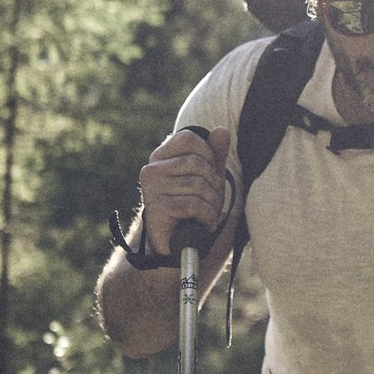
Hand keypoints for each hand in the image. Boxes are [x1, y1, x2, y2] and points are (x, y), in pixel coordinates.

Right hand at [135, 126, 230, 257]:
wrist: (175, 243)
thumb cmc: (192, 206)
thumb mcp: (207, 177)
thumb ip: (214, 154)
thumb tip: (222, 130)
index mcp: (160, 157)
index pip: (189, 138)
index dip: (208, 154)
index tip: (210, 174)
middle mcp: (151, 169)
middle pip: (196, 163)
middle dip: (214, 183)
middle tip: (212, 200)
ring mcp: (151, 188)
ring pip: (197, 185)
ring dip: (212, 203)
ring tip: (208, 213)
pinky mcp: (156, 207)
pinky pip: (193, 204)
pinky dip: (206, 216)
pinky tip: (204, 223)